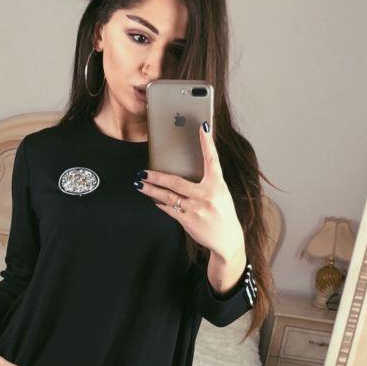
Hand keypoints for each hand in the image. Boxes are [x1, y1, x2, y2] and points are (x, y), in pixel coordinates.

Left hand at [135, 121, 245, 265]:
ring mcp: (196, 208)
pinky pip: (169, 210)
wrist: (227, 238)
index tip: (203, 127)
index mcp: (217, 184)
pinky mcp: (188, 220)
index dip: (207, 142)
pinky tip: (152, 199)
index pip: (212, 159)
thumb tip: (185, 170)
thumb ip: (207, 181)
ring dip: (151, 190)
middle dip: (157, 177)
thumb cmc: (222, 212)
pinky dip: (159, 203)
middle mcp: (206, 194)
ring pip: (168, 197)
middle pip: (176, 182)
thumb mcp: (220, 193)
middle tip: (143, 171)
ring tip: (139, 184)